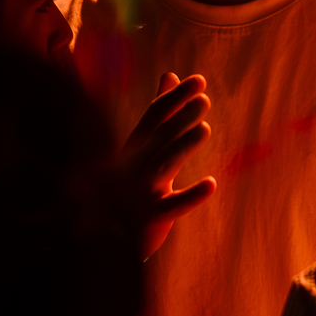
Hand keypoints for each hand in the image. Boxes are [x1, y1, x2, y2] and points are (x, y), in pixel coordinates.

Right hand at [122, 72, 215, 259]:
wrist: (103, 240)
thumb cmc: (129, 185)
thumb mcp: (141, 148)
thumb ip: (159, 112)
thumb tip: (170, 75)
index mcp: (132, 148)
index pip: (154, 116)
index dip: (175, 97)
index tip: (198, 80)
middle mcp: (133, 166)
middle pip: (159, 137)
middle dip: (180, 117)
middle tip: (204, 99)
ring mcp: (140, 192)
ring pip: (162, 165)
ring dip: (182, 147)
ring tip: (204, 129)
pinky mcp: (151, 218)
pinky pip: (173, 206)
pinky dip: (191, 195)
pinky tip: (212, 184)